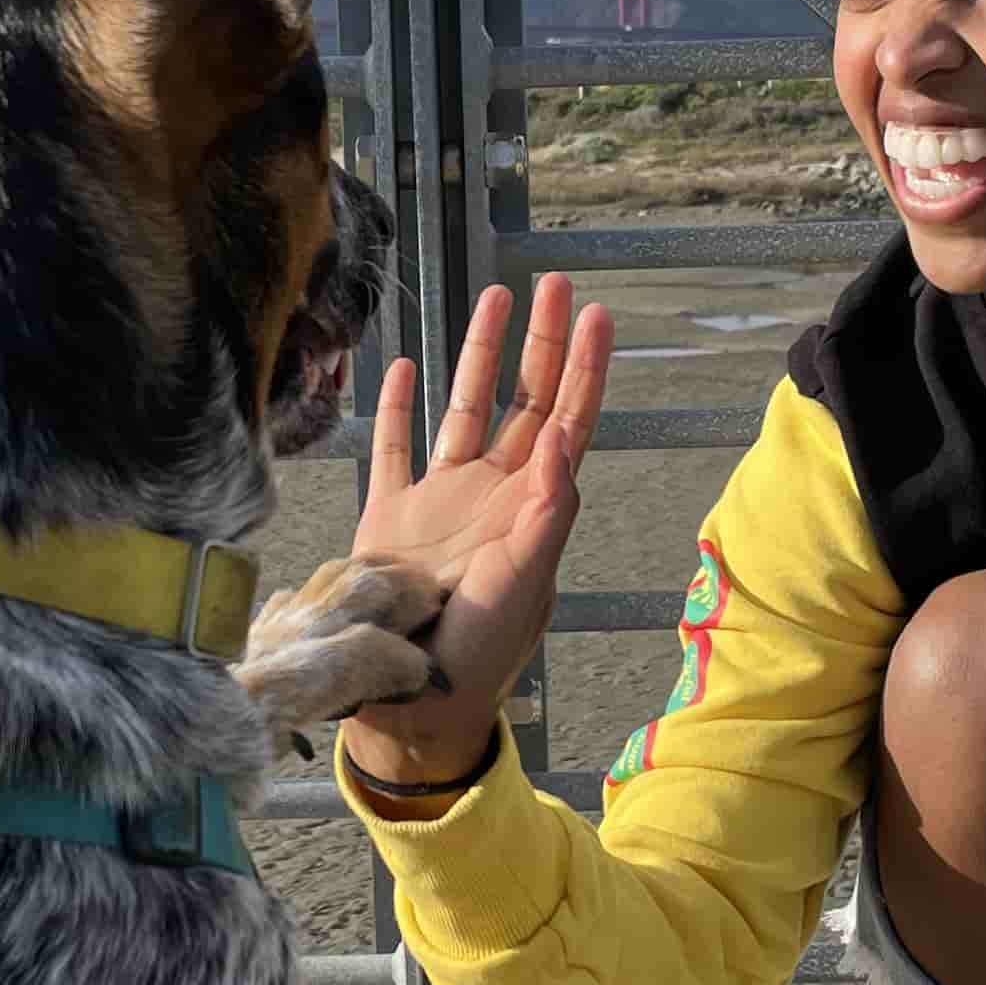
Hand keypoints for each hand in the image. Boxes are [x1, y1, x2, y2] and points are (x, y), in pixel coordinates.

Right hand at [342, 275, 612, 787]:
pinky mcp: (389, 518)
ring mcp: (440, 502)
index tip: (596, 315)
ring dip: (479, 355)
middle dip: (542, 343)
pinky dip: (395, 407)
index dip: (584, 369)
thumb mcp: (522, 582)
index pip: (567, 421)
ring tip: (493, 299)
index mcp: (533, 507)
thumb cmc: (479, 652)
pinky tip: (399, 368)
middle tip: (554, 283)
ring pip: (465, 409)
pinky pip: (395, 448)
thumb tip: (564, 438)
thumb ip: (546, 511)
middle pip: (525, 400)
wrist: (413, 701)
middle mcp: (492, 494)